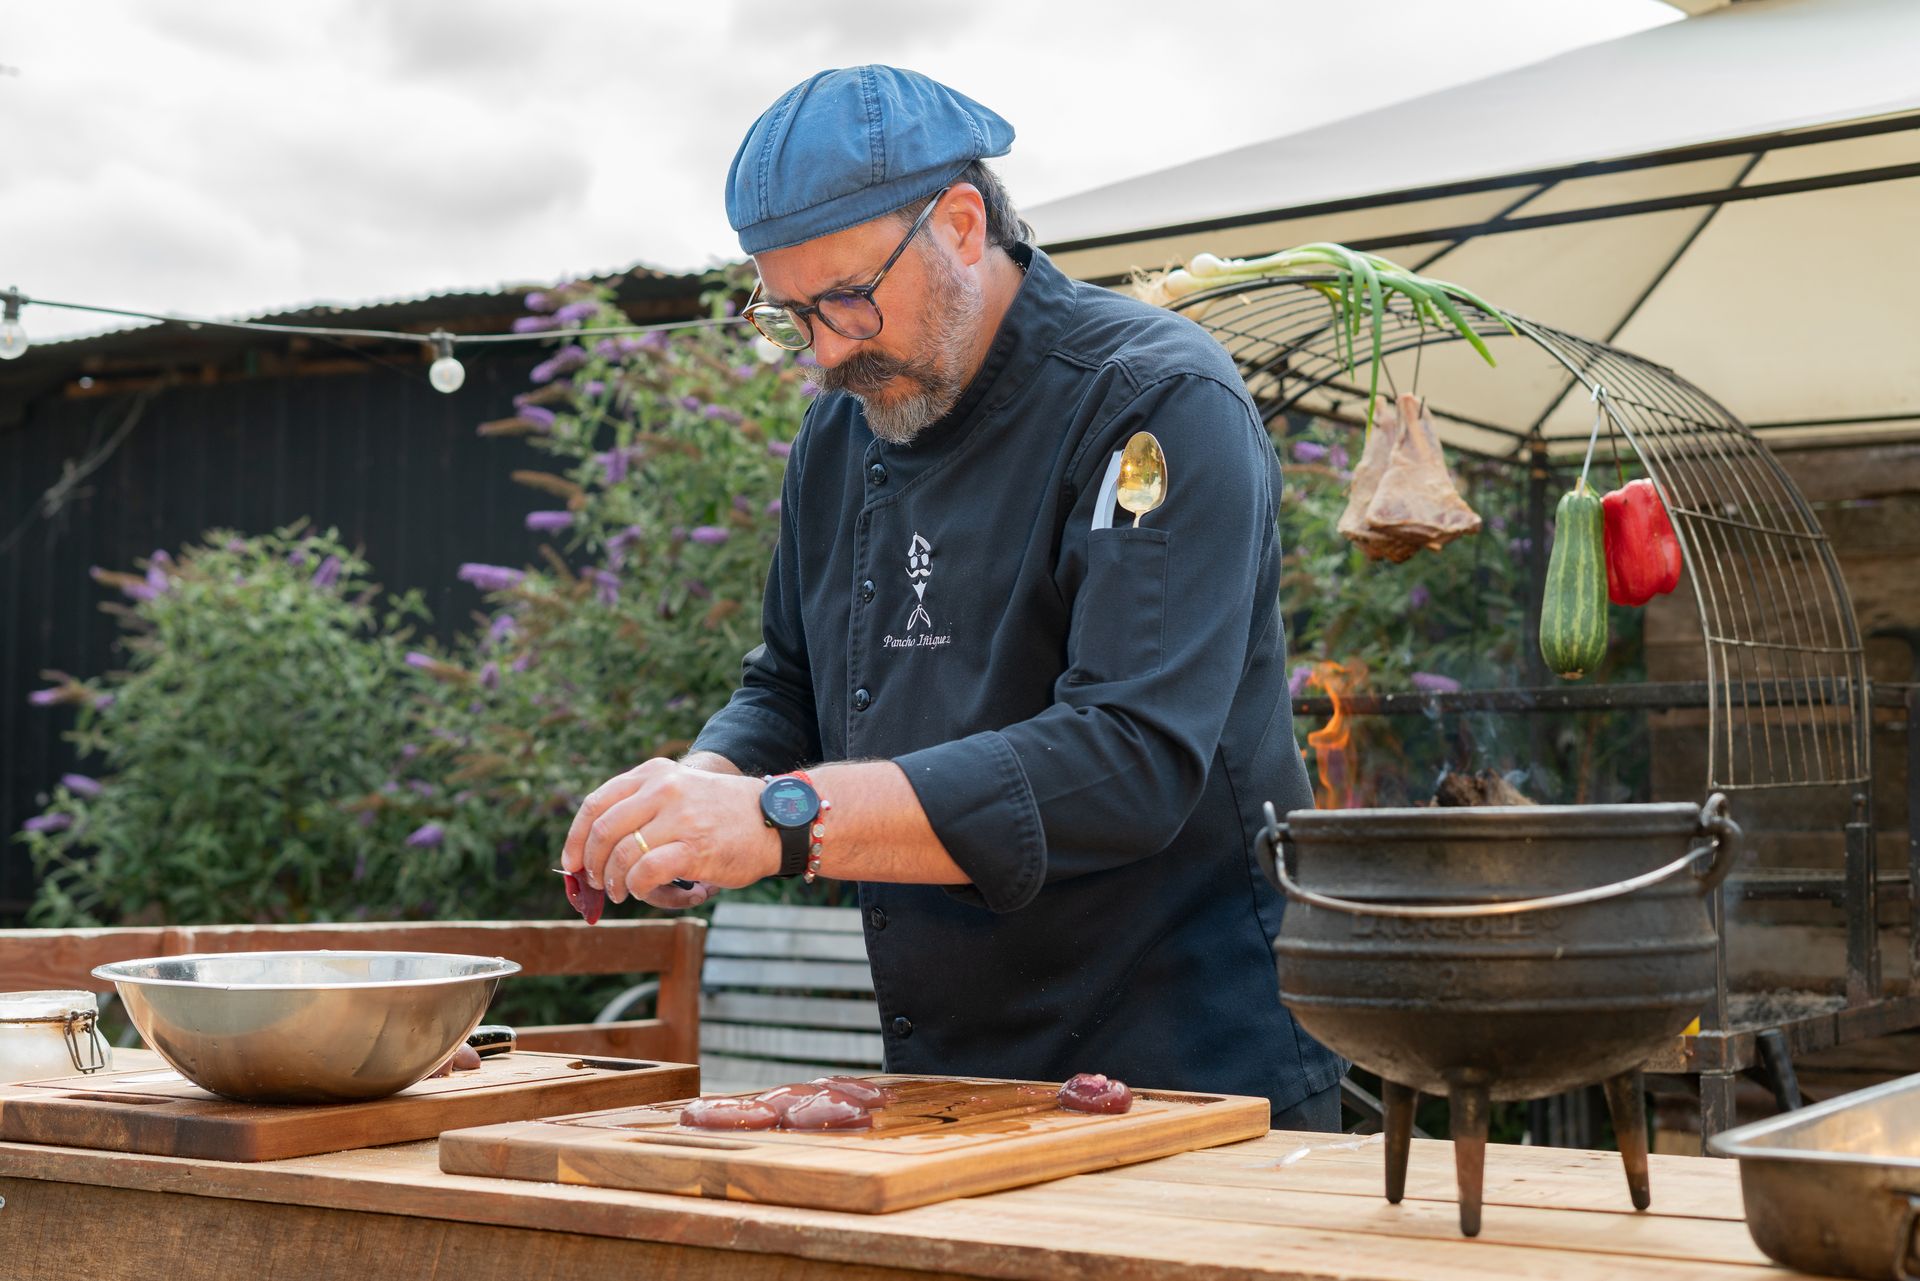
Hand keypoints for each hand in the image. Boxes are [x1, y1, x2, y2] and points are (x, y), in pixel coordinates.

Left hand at [562, 758, 779, 907]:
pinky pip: (645, 873)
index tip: (571, 863)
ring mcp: (679, 817)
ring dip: (614, 881)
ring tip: (622, 892)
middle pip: (603, 830)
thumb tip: (595, 850)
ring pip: (622, 854)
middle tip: (596, 884)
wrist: (777, 821)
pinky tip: (643, 893)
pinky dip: (637, 888)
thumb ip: (643, 809)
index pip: (597, 804)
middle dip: (592, 865)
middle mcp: (663, 789)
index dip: (576, 838)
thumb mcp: (681, 794)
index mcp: (655, 774)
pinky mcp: (693, 847)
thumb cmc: (724, 815)